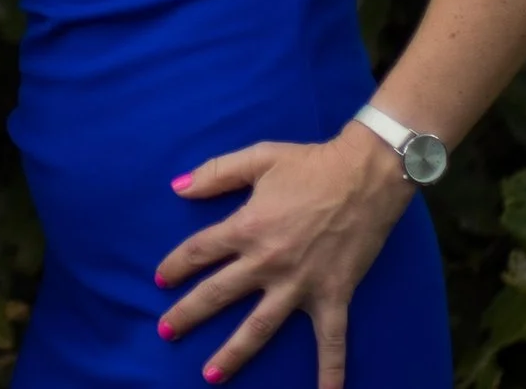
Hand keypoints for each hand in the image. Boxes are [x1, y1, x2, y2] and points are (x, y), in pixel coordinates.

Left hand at [154, 125, 412, 386]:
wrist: (366, 175)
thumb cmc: (310, 164)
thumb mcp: (257, 158)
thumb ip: (215, 173)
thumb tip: (177, 187)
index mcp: (246, 227)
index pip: (198, 252)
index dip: (175, 267)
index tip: (159, 281)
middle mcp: (268, 261)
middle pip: (218, 294)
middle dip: (187, 315)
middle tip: (165, 332)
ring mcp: (301, 283)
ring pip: (260, 326)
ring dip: (234, 353)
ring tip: (211, 375)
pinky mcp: (334, 295)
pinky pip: (332, 340)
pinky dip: (330, 370)